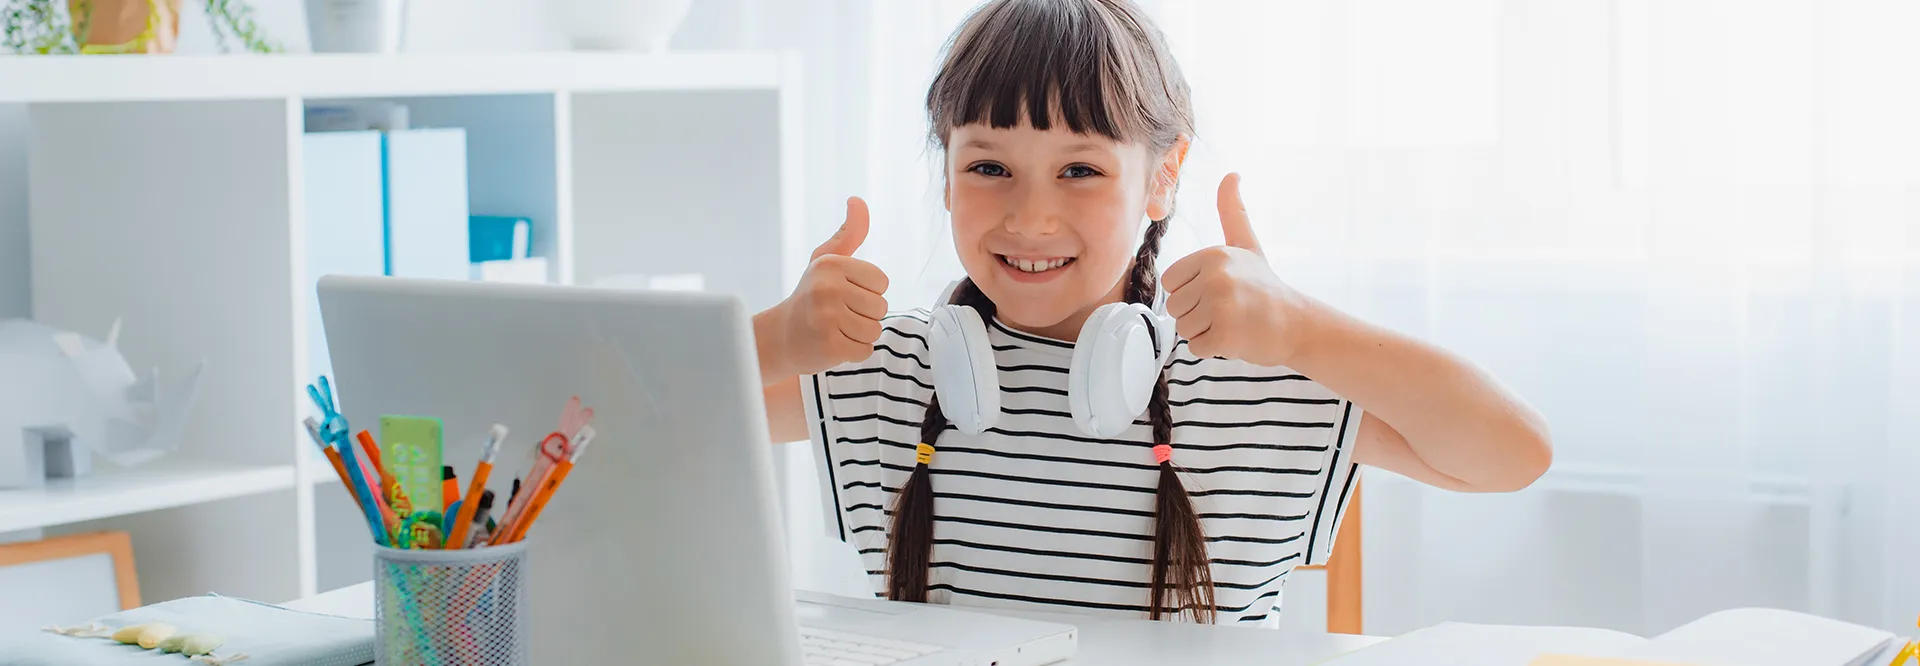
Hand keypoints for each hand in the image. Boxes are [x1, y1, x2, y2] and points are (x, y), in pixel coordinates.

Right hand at [762, 197, 890, 378]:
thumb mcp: (826, 260)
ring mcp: (826, 318)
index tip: (844, 294)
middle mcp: (827, 288)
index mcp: (830, 264)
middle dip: (864, 316)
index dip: (868, 292)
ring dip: (859, 335)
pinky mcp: (829, 345)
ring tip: (836, 329)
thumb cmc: (810, 295)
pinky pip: (864, 350)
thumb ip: (850, 233)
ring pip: (874, 330)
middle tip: (838, 315)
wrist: (780, 337)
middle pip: (881, 308)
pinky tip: (833, 344)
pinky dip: (853, 352)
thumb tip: (857, 200)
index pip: (882, 282)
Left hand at [1162, 174, 1308, 365]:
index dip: (1191, 292)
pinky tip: (1236, 337)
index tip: (1220, 292)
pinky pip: (1196, 347)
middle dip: (1197, 315)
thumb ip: (1233, 211)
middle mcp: (1215, 276)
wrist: (1296, 324)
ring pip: (1183, 328)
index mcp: (1213, 255)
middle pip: (1175, 307)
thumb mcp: (1246, 244)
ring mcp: (1220, 305)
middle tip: (1228, 310)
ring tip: (1232, 322)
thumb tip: (1231, 173)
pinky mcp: (1225, 334)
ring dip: (1204, 332)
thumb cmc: (1265, 287)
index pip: (1171, 282)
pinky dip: (1213, 349)